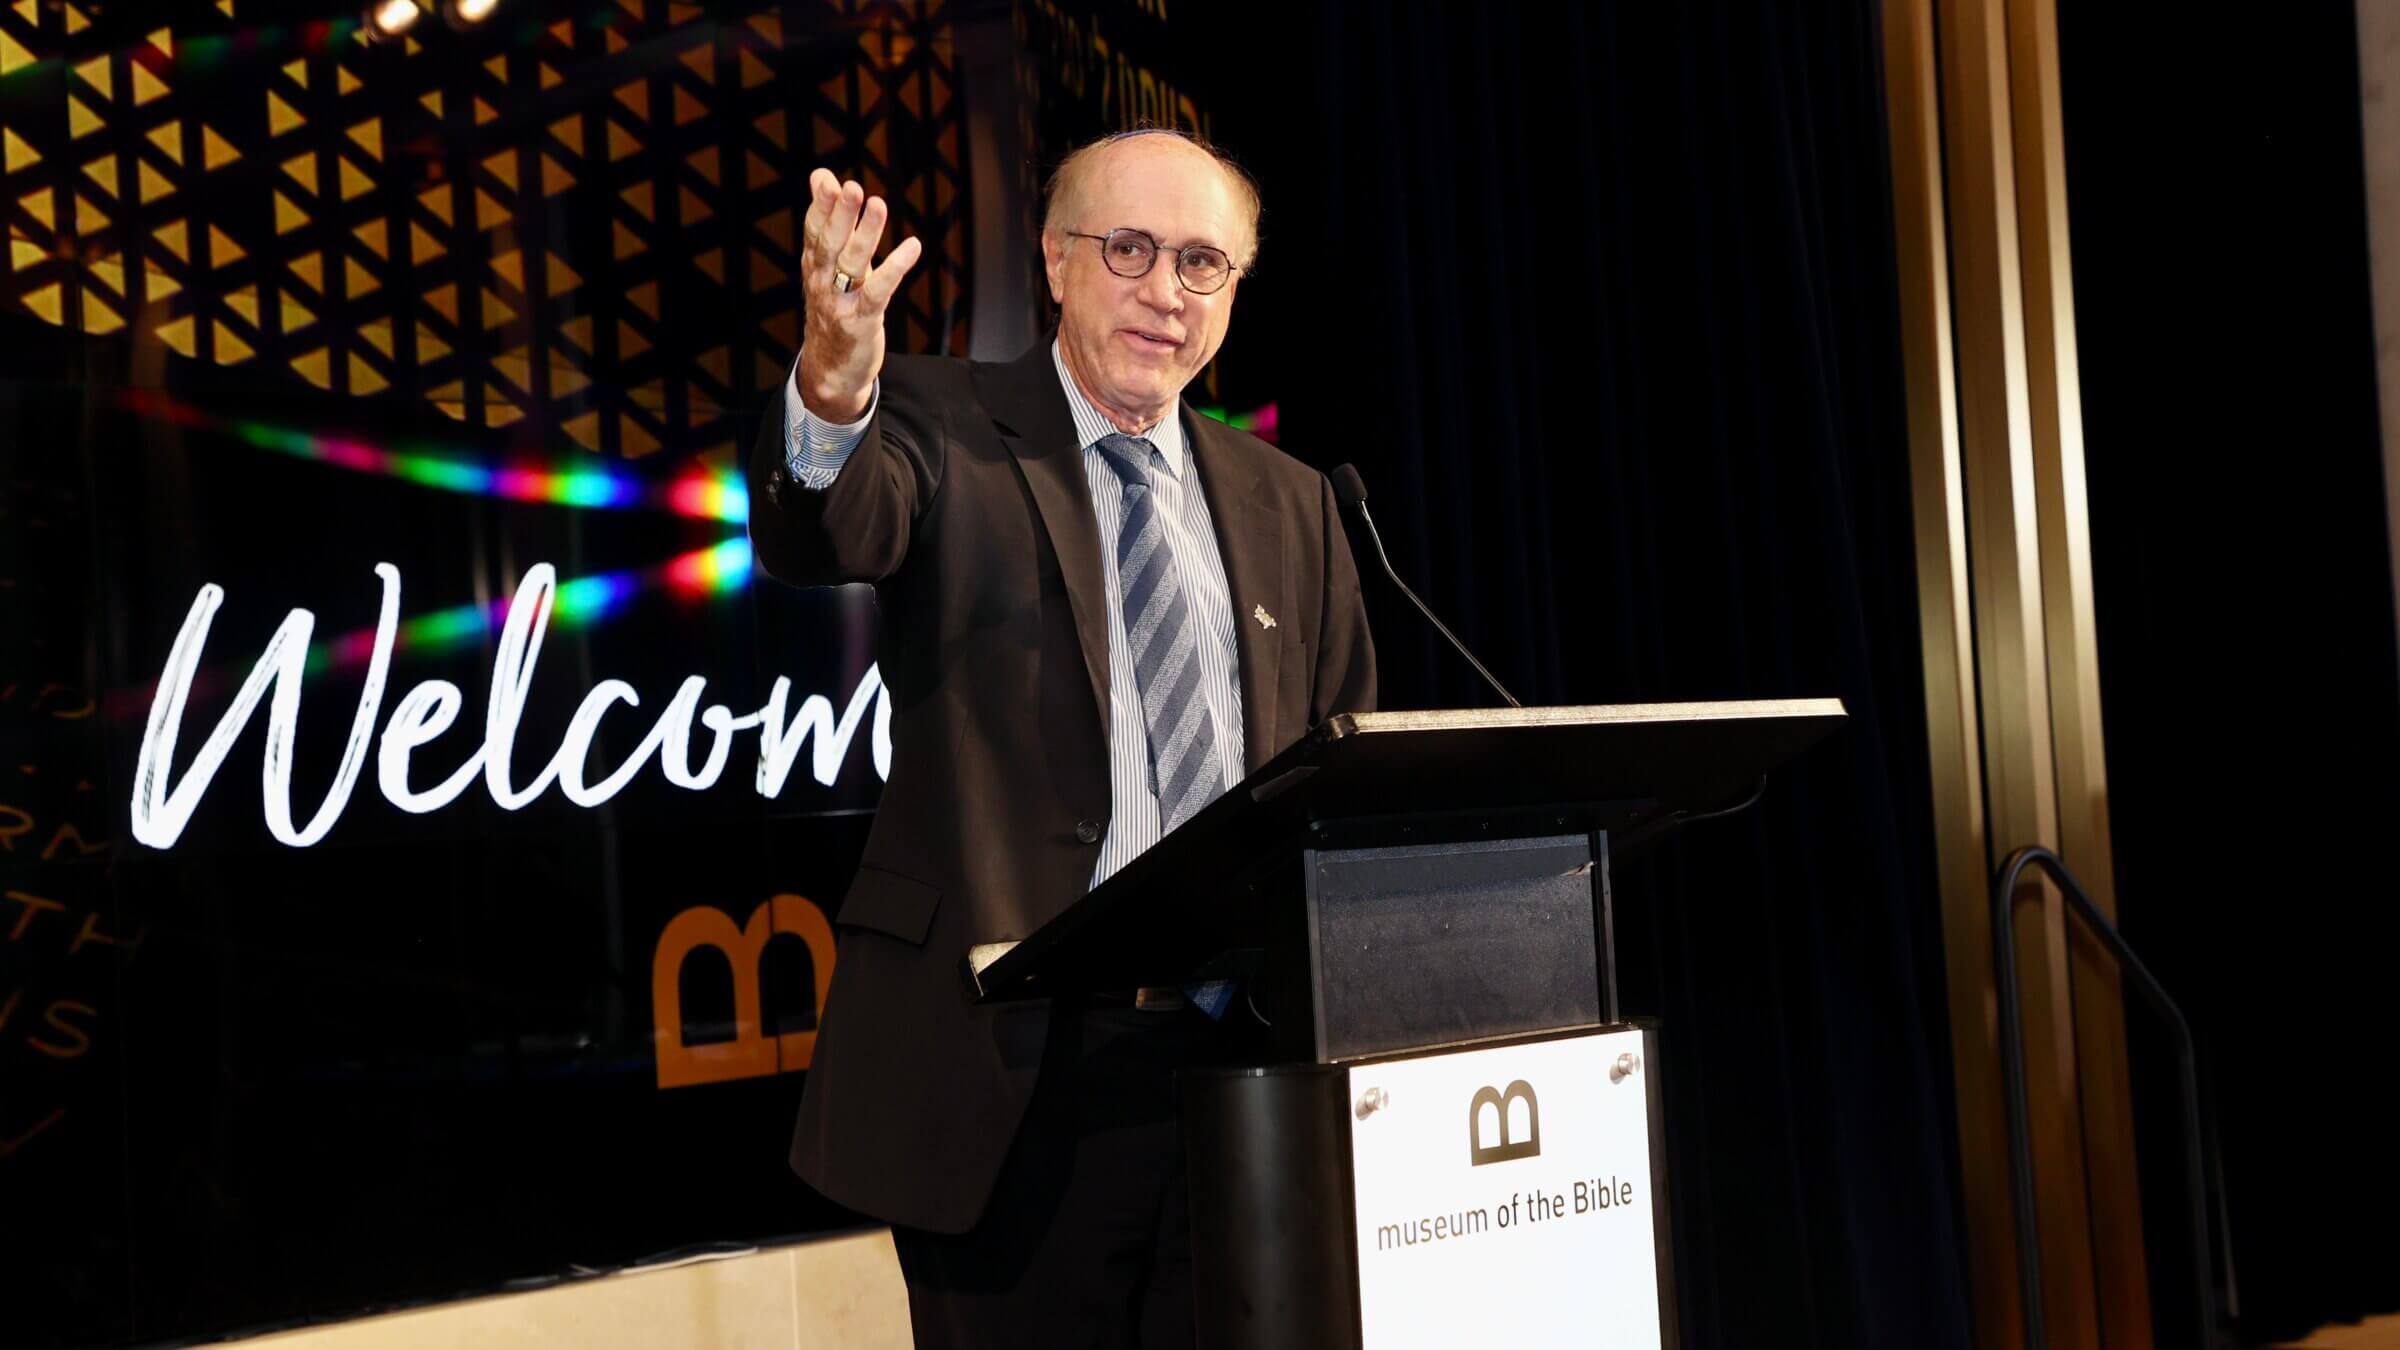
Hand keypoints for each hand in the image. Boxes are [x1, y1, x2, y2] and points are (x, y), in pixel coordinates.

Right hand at [794, 170, 922, 424]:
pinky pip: (879, 292)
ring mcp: (840, 302)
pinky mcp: (862, 321)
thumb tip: (822, 174)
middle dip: (839, 215)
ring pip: (852, 264)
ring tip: (878, 205)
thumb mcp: (828, 264)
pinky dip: (896, 268)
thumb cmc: (834, 306)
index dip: (819, 206)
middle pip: (829, 244)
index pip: (813, 231)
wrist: (830, 368)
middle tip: (851, 188)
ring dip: (866, 234)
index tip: (826, 179)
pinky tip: (913, 246)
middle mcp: (822, 282)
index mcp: (814, 266)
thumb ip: (829, 220)